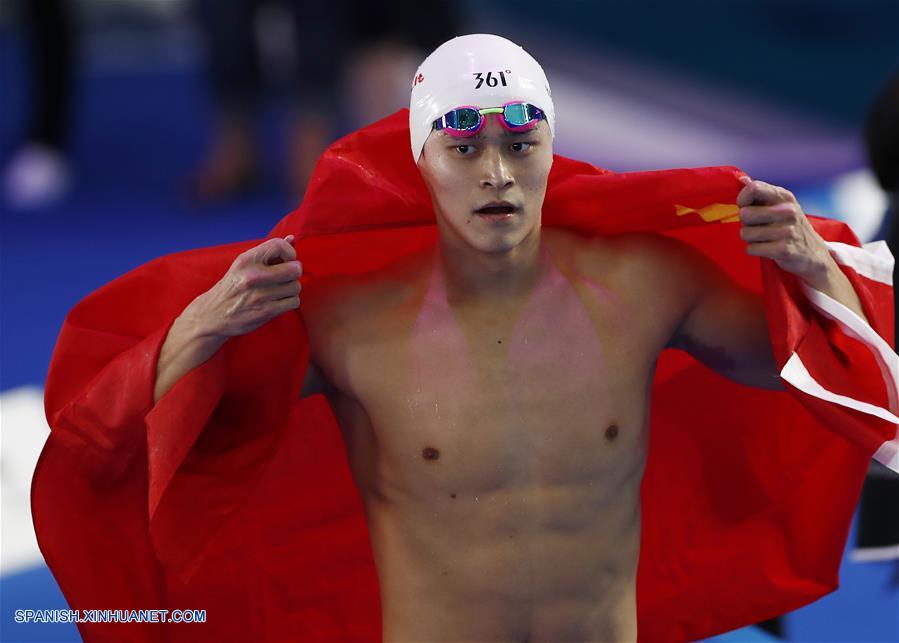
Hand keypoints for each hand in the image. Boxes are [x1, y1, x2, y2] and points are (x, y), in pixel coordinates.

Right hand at [185, 235, 302, 338]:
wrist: (212, 315)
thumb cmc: (231, 288)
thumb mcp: (243, 265)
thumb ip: (268, 252)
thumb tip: (292, 238)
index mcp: (247, 260)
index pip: (279, 245)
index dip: (290, 252)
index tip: (286, 260)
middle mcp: (253, 276)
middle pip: (294, 268)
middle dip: (294, 272)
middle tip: (285, 276)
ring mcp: (260, 295)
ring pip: (296, 286)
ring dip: (291, 288)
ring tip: (279, 290)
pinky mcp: (266, 311)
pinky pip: (294, 301)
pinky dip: (289, 301)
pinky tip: (278, 301)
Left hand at [736, 176, 831, 280]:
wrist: (813, 253)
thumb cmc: (789, 226)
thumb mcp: (780, 205)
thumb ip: (760, 192)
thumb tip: (741, 179)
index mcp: (784, 197)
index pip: (753, 188)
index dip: (742, 200)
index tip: (747, 207)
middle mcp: (788, 211)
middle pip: (744, 214)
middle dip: (746, 223)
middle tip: (758, 227)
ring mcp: (788, 230)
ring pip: (745, 234)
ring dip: (750, 239)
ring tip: (764, 238)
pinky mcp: (784, 249)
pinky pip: (751, 249)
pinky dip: (754, 250)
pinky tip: (766, 248)